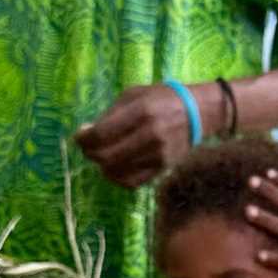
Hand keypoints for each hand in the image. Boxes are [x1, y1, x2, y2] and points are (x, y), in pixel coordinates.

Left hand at [77, 85, 200, 188]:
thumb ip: (110, 113)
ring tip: (102, 155)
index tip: (79, 136)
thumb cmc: (162, 98)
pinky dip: (117, 178)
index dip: (84, 139)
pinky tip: (115, 168)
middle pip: (106, 156)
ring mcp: (157, 155)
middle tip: (88, 147)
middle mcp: (149, 135)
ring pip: (116, 171)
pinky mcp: (162, 168)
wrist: (198, 113)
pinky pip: (132, 182)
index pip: (101, 134)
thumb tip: (87, 132)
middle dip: (90, 153)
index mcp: (141, 111)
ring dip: (102, 165)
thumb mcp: (134, 95)